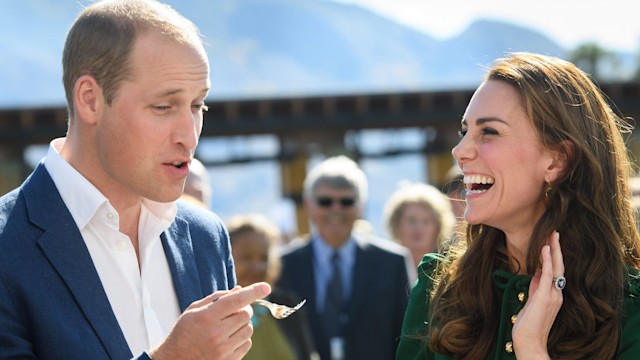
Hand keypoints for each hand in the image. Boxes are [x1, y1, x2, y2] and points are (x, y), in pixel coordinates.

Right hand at [149, 282, 270, 359]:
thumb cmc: (183, 332)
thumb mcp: (193, 310)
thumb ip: (217, 298)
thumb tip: (240, 289)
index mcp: (206, 317)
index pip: (235, 301)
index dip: (252, 292)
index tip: (266, 287)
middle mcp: (216, 334)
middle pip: (246, 314)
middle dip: (243, 309)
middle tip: (233, 311)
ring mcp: (223, 350)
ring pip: (249, 329)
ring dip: (243, 324)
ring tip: (228, 326)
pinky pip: (247, 344)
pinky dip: (242, 338)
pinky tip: (228, 338)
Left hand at [512, 231, 563, 359]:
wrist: (529, 342)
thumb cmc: (528, 325)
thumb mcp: (531, 302)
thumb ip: (535, 288)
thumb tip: (536, 273)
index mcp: (553, 294)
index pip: (555, 271)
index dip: (553, 256)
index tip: (549, 242)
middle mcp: (556, 293)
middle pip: (559, 266)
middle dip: (556, 249)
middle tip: (554, 232)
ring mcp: (552, 295)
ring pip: (556, 267)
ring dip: (554, 250)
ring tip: (552, 234)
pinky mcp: (545, 297)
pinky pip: (548, 275)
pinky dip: (547, 260)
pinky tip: (545, 249)